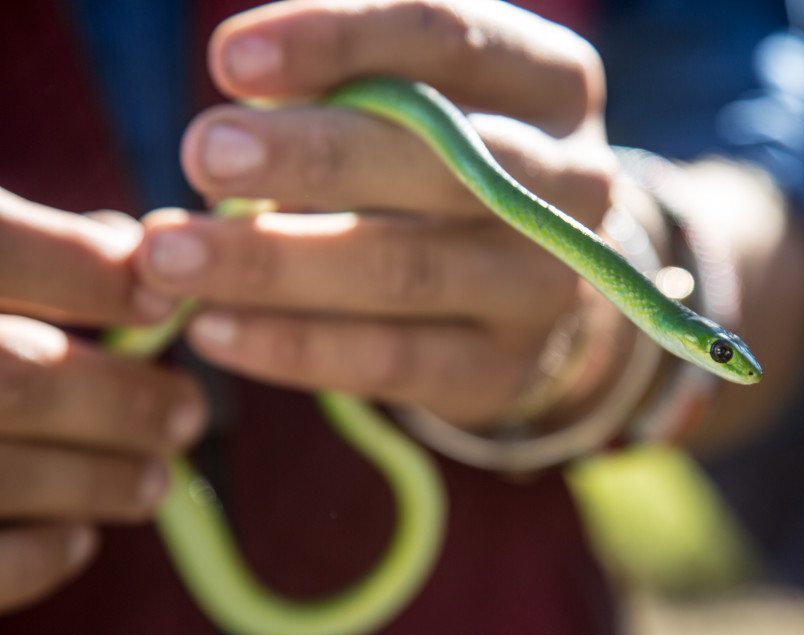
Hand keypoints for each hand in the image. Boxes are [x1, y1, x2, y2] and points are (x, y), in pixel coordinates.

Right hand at [0, 190, 205, 611]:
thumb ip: (5, 236)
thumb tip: (132, 247)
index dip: (90, 273)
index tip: (163, 301)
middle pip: (15, 379)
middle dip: (119, 400)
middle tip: (188, 412)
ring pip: (0, 471)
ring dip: (97, 479)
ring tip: (156, 479)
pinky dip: (31, 557)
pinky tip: (74, 540)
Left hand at [135, 0, 619, 426]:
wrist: (529, 280)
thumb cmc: (446, 160)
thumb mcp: (428, 94)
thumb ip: (358, 75)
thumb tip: (238, 80)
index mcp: (553, 82)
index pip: (452, 38)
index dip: (344, 40)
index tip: (231, 60)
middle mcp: (574, 183)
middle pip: (441, 162)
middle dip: (313, 156)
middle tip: (202, 154)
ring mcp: (547, 285)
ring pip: (407, 271)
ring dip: (277, 264)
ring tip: (170, 254)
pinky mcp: (504, 368)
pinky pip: (393, 361)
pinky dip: (295, 347)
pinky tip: (214, 328)